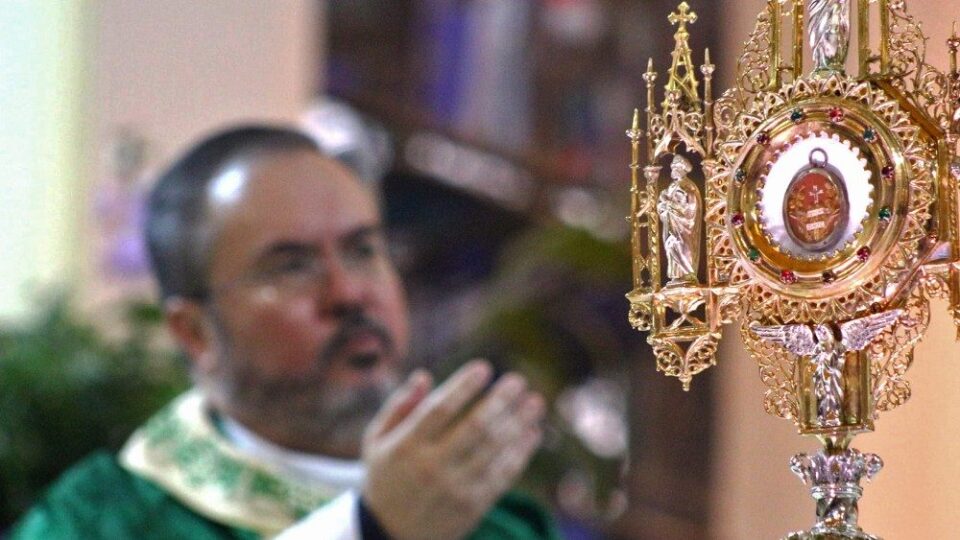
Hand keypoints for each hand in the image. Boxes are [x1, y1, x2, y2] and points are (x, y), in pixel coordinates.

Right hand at [361, 360, 544, 539]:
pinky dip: (521, 452)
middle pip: (474, 427)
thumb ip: (398, 406)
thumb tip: (424, 375)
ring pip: (494, 450)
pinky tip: (533, 432)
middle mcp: (432, 466)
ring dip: (519, 423)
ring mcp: (455, 488)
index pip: (440, 409)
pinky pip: (503, 475)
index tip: (484, 367)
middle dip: (500, 400)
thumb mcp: (376, 441)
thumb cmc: (386, 477)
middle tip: (518, 380)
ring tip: (534, 401)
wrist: (389, 535)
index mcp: (407, 446)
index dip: (463, 386)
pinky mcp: (473, 506)